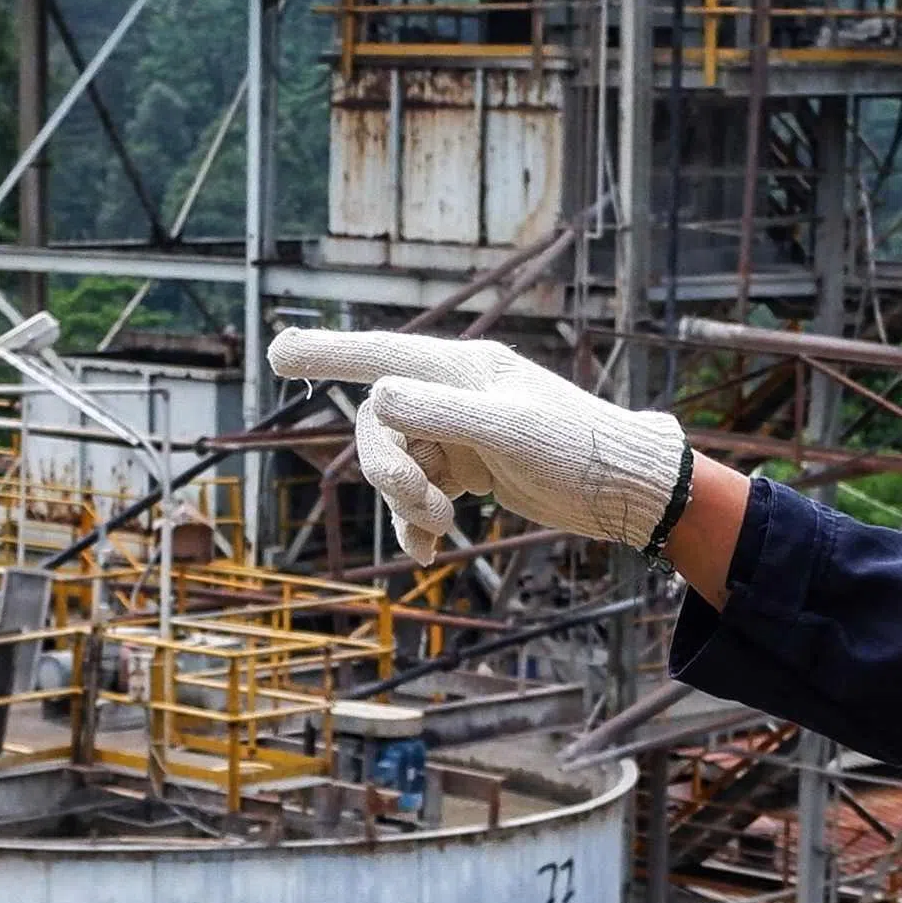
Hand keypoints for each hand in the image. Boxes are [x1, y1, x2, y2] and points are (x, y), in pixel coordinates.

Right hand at [272, 331, 693, 561]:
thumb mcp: (508, 432)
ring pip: (397, 461)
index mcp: (462, 369)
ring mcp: (459, 430)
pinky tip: (429, 550)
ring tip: (440, 530)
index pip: (380, 355)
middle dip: (386, 469)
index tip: (274, 352)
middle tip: (421, 504)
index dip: (326, 353)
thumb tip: (375, 396)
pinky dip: (416, 521)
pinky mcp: (469, 466)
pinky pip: (419, 491)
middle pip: (379, 424)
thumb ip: (440, 413)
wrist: (627, 488)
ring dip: (405, 501)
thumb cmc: (578, 449)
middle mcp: (454, 393)